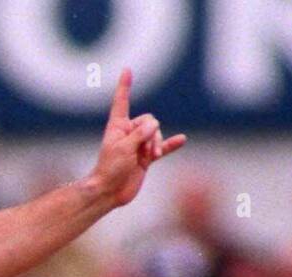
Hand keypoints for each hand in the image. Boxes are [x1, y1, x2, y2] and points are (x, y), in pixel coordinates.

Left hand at [88, 68, 186, 207]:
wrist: (109, 192)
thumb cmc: (109, 169)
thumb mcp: (123, 148)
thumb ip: (139, 134)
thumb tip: (154, 125)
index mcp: (117, 127)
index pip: (122, 102)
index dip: (125, 86)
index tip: (127, 69)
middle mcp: (128, 133)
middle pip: (149, 120)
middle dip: (151, 133)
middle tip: (145, 150)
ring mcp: (138, 144)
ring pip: (157, 133)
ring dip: (157, 143)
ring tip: (151, 156)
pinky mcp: (146, 157)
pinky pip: (163, 147)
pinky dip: (171, 144)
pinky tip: (182, 140)